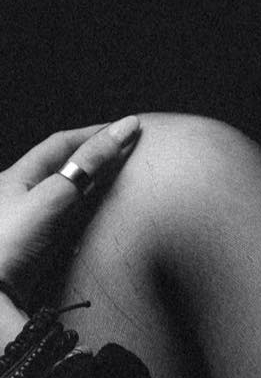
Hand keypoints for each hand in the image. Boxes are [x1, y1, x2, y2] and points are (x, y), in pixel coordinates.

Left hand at [0, 117, 139, 328]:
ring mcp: (27, 224)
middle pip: (65, 168)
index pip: (61, 143)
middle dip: (97, 159)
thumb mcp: (53, 196)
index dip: (95, 132)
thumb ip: (89, 163)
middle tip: (130, 153)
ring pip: (68, 196)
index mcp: (14, 178)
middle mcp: (18, 197)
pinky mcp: (36, 250)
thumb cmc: (10, 244)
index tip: (128, 128)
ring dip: (95, 188)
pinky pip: (69, 222)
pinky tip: (103, 217)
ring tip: (124, 181)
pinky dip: (88, 215)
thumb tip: (126, 127)